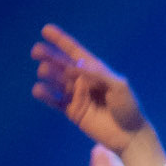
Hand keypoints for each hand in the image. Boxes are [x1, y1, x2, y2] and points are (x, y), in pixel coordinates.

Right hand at [31, 25, 165, 165]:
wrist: (129, 136)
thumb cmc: (128, 107)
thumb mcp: (118, 86)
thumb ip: (97, 74)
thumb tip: (74, 64)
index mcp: (96, 70)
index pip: (75, 52)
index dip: (61, 41)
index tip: (46, 30)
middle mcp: (85, 81)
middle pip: (63, 65)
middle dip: (50, 56)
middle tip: (36, 51)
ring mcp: (78, 96)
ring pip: (58, 82)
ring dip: (49, 74)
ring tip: (42, 70)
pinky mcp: (73, 112)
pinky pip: (56, 102)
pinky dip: (47, 96)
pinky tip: (37, 89)